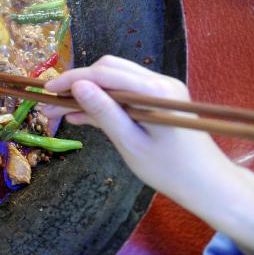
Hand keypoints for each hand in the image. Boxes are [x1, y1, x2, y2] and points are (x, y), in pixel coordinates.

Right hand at [42, 55, 253, 254]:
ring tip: (58, 111)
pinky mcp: (157, 100)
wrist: (206, 185)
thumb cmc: (170, 170)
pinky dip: (101, 101)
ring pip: (113, 80)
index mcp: (155, 91)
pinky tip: (78, 115)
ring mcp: (160, 89)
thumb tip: (77, 86)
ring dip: (86, 92)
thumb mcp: (131, 144)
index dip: (72, 79)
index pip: (105, 73)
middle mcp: (159, 82)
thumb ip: (104, 112)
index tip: (47, 91)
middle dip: (77, 83)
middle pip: (109, 69)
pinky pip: (123, 93)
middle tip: (51, 102)